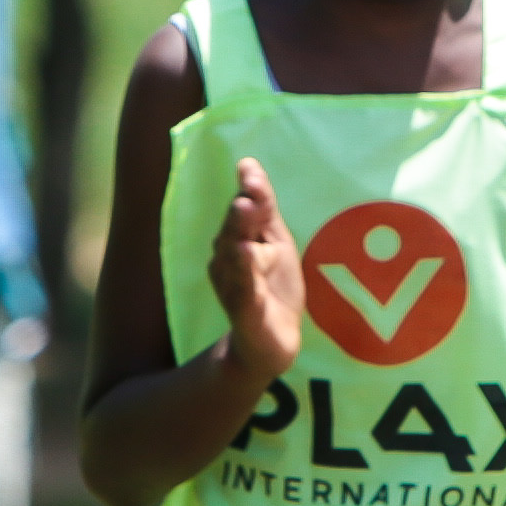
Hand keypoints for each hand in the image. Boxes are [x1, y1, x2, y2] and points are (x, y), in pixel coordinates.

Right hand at [208, 158, 303, 382]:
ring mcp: (235, 285)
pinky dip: (243, 273)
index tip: (250, 169)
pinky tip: (243, 256)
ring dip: (237, 238)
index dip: (250, 190)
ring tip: (242, 215)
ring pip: (235, 258)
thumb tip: (248, 163)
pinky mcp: (244, 310)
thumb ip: (264, 207)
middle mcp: (230, 260)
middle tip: (244, 197)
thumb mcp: (275, 242)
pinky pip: (243, 289)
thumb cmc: (272, 287)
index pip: (246, 209)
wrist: (271, 342)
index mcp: (240, 239)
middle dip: (239, 214)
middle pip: (234, 231)